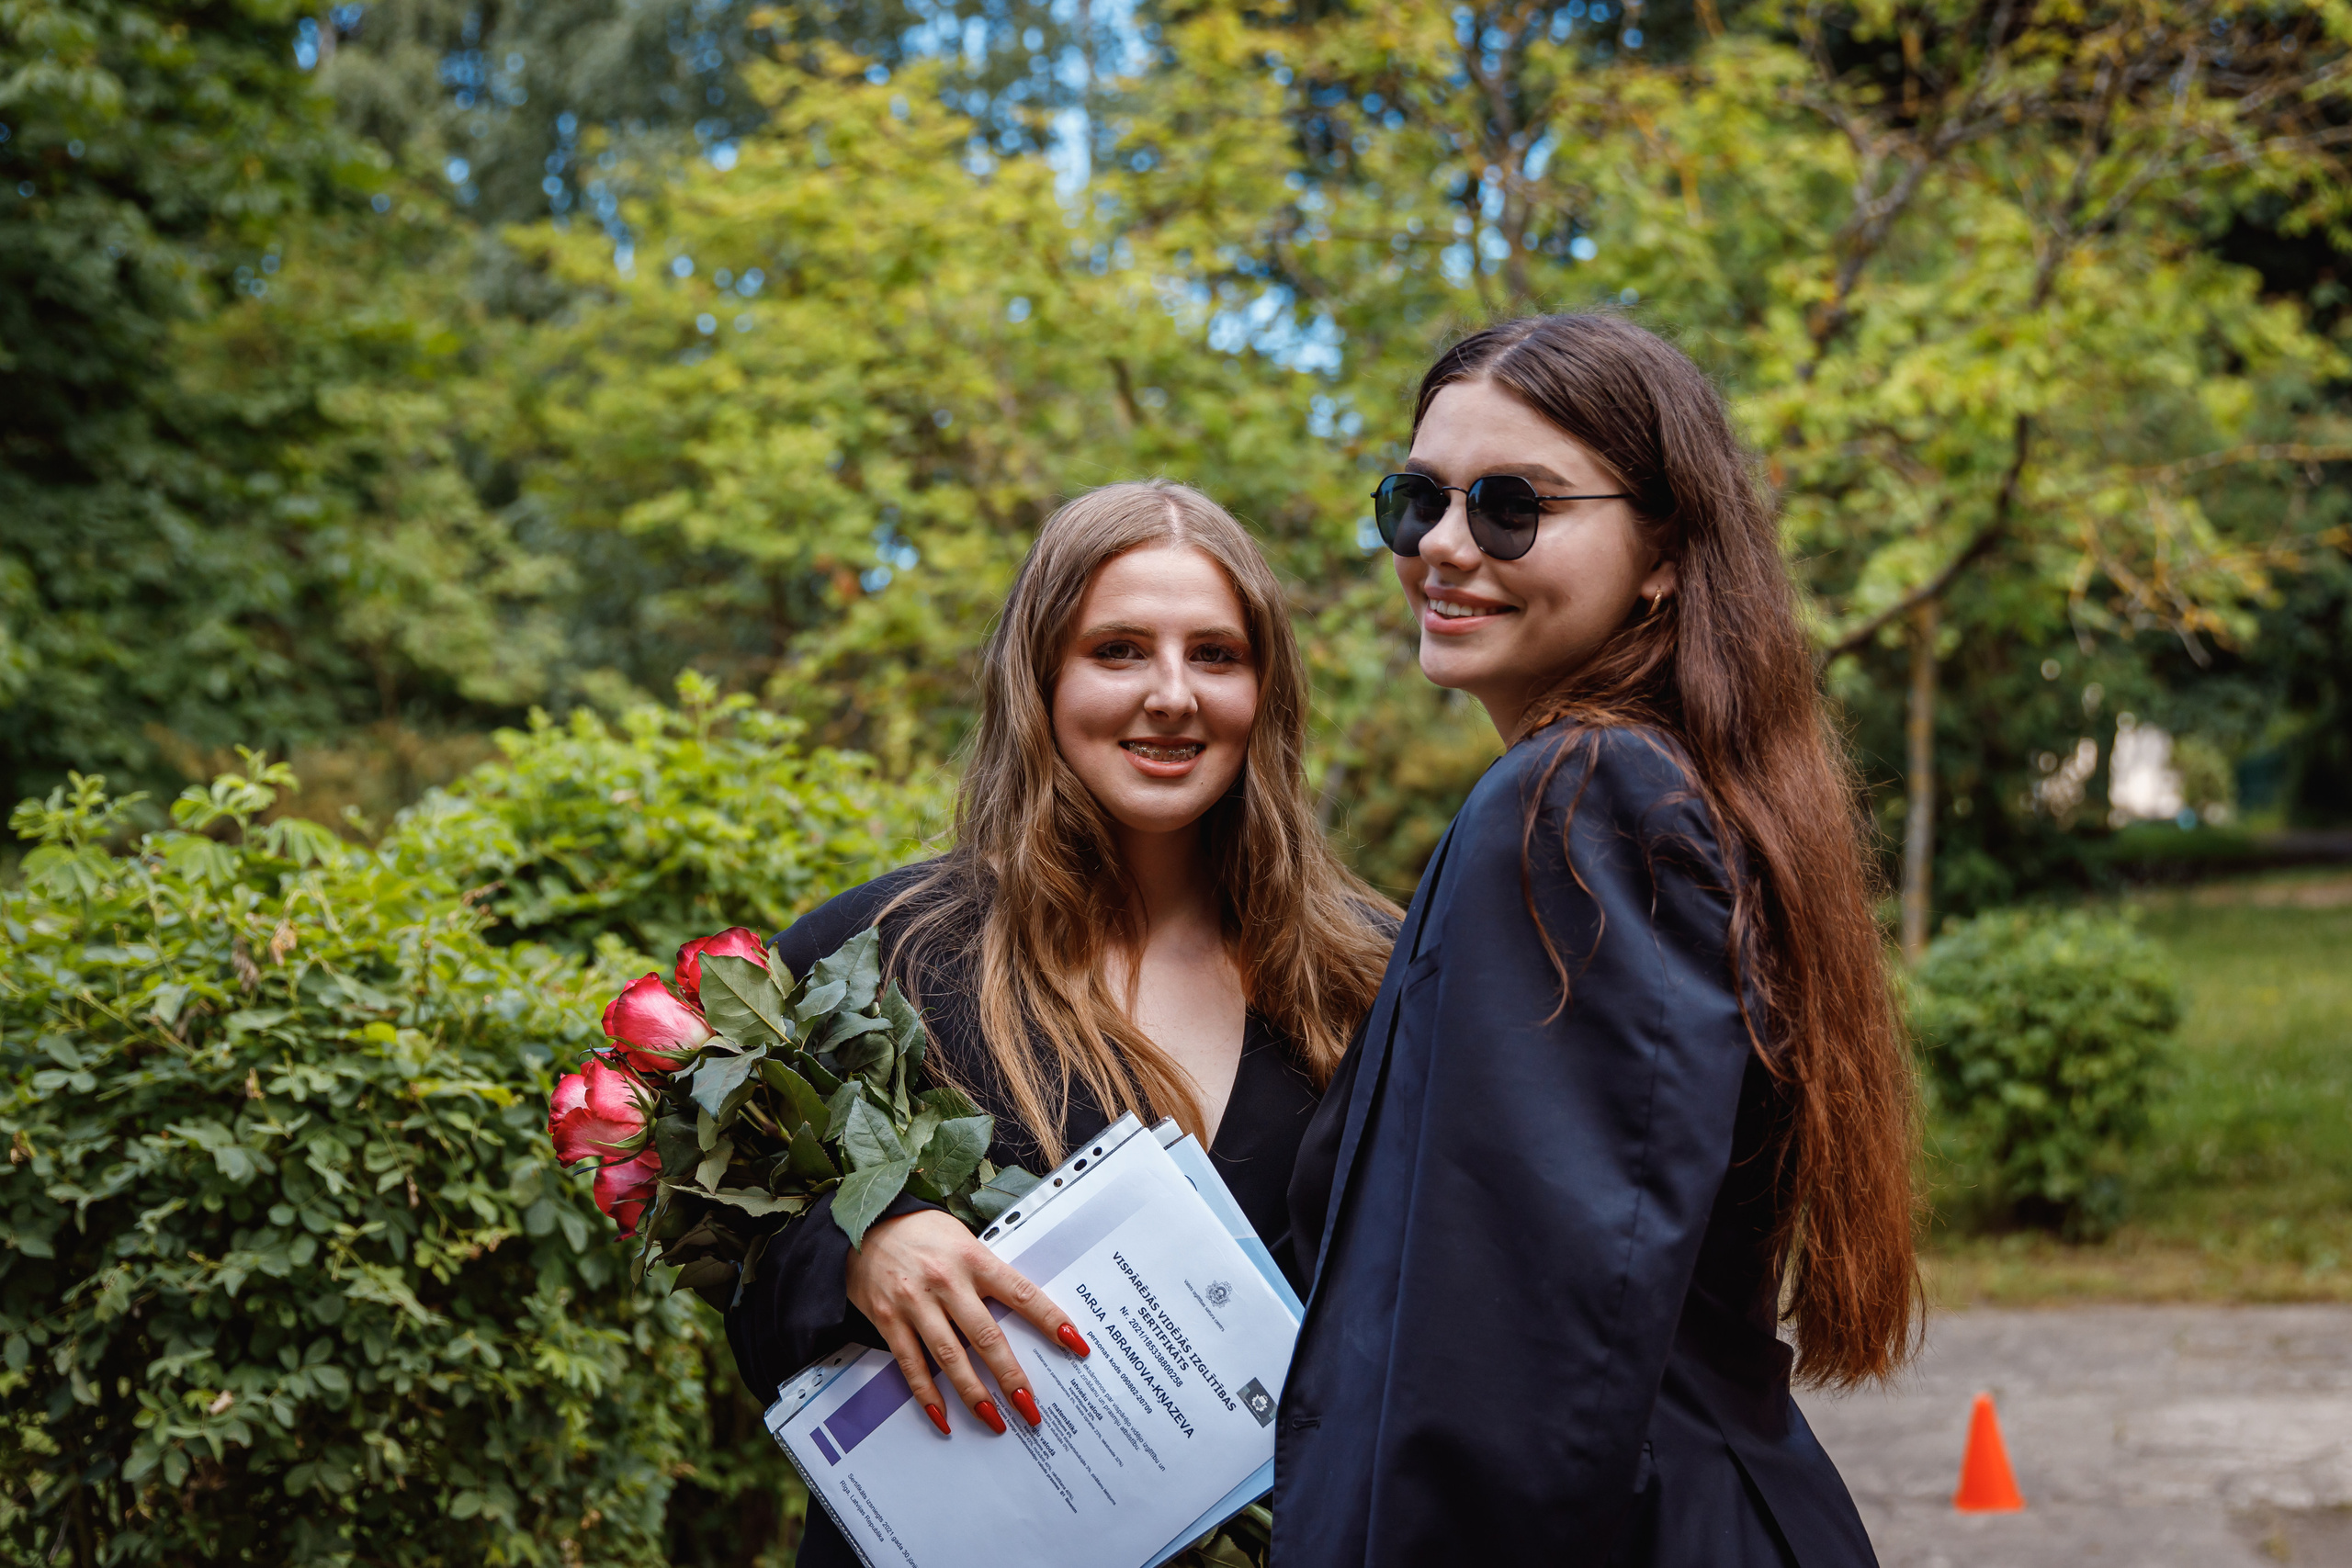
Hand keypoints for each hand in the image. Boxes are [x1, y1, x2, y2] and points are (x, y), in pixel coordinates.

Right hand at [844, 1208, 1089, 1434]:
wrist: (864, 1224)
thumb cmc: (923, 1233)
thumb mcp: (963, 1241)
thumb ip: (988, 1275)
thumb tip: (1024, 1312)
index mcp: (973, 1259)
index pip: (1021, 1293)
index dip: (1050, 1321)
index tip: (1075, 1345)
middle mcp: (946, 1282)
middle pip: (986, 1337)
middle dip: (1011, 1377)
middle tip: (1031, 1408)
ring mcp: (915, 1303)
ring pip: (950, 1357)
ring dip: (974, 1395)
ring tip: (994, 1421)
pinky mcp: (888, 1319)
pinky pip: (911, 1364)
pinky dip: (927, 1395)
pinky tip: (944, 1418)